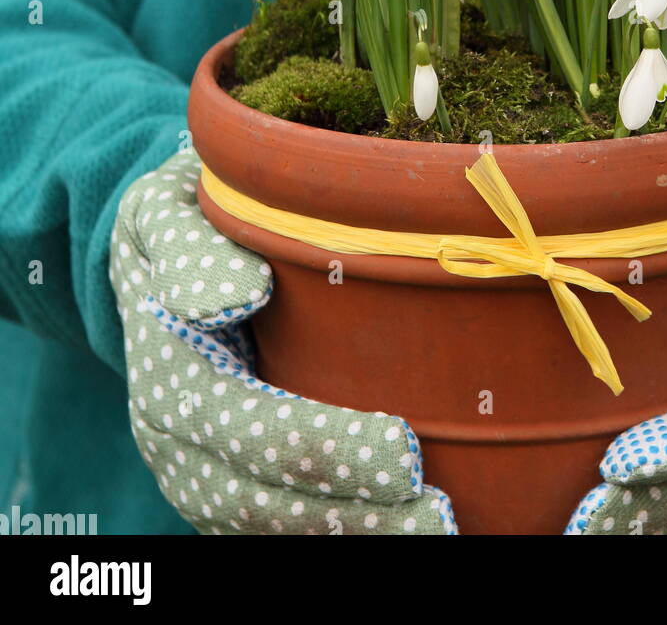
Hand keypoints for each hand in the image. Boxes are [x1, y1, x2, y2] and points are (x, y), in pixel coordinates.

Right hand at [111, 154, 454, 534]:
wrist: (148, 258)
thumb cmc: (180, 221)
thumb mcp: (169, 212)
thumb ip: (192, 250)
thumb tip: (237, 295)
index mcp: (168, 375)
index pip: (252, 430)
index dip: (329, 449)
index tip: (405, 451)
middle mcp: (175, 442)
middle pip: (266, 500)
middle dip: (354, 512)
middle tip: (439, 515)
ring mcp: (198, 472)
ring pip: (270, 527)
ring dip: (351, 533)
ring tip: (433, 530)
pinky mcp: (225, 486)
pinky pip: (275, 527)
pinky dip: (333, 532)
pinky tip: (395, 526)